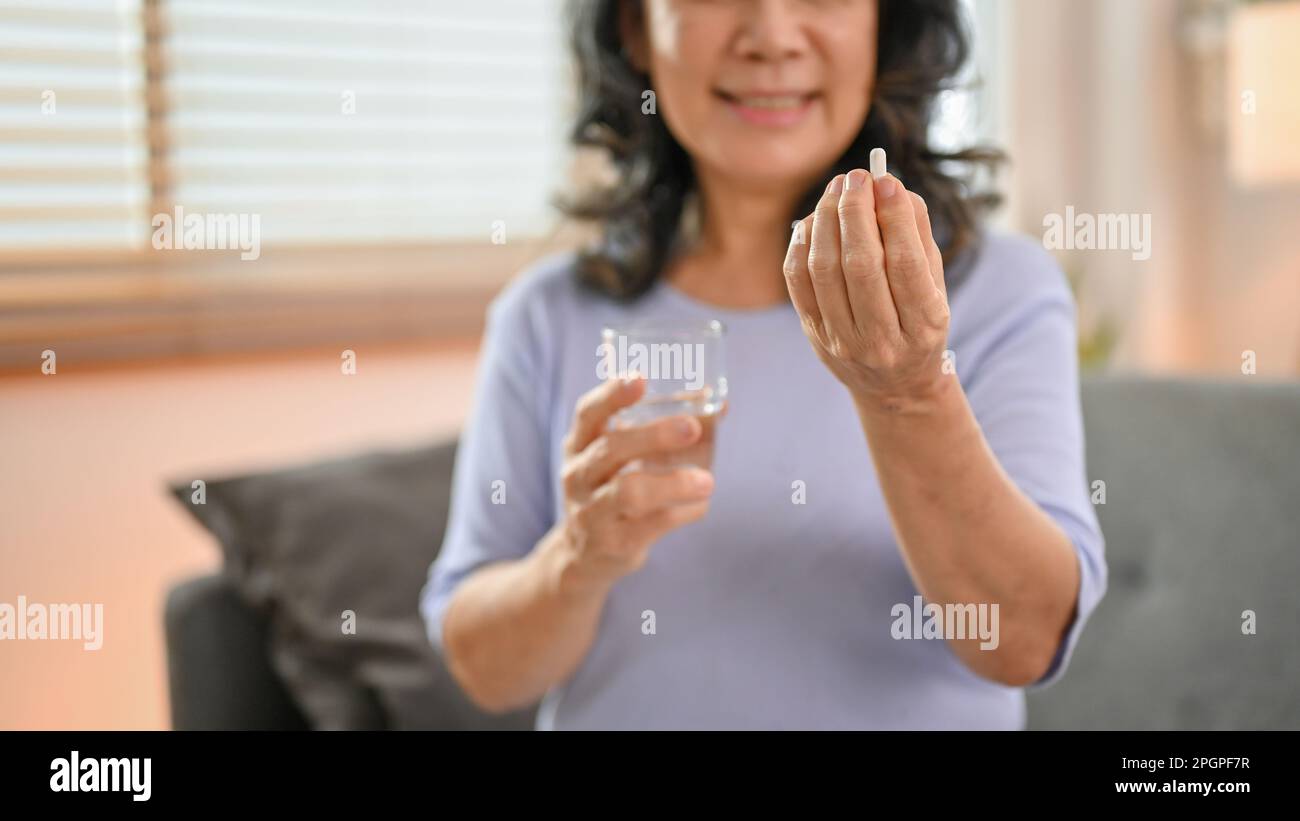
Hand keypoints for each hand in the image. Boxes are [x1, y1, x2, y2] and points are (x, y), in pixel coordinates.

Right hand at [557, 376, 714, 588]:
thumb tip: (720, 405)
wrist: (583, 555)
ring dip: (673, 483)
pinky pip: (650, 526)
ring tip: (708, 481)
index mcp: (580, 445)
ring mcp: (591, 512)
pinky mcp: (613, 544)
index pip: (588, 414)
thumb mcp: (624, 458)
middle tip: (692, 428)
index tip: (639, 379)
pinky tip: (700, 506)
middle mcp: (579, 476)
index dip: (611, 395)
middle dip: (653, 436)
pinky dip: (680, 513)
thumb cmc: (612, 489)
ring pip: (628, 492)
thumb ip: (665, 430)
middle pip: (610, 449)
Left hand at [783, 165, 951, 411]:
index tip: (886, 181)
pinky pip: (798, 282)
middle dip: (855, 212)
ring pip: (825, 271)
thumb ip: (919, 238)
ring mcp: (843, 341)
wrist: (893, 385)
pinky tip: (814, 220)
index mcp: (924, 326)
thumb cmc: (918, 324)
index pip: (906, 265)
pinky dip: (802, 244)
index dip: (895, 218)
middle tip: (856, 177)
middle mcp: (882, 339)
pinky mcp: (814, 336)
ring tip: (836, 190)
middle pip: (860, 265)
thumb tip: (892, 188)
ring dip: (827, 221)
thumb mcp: (935, 286)